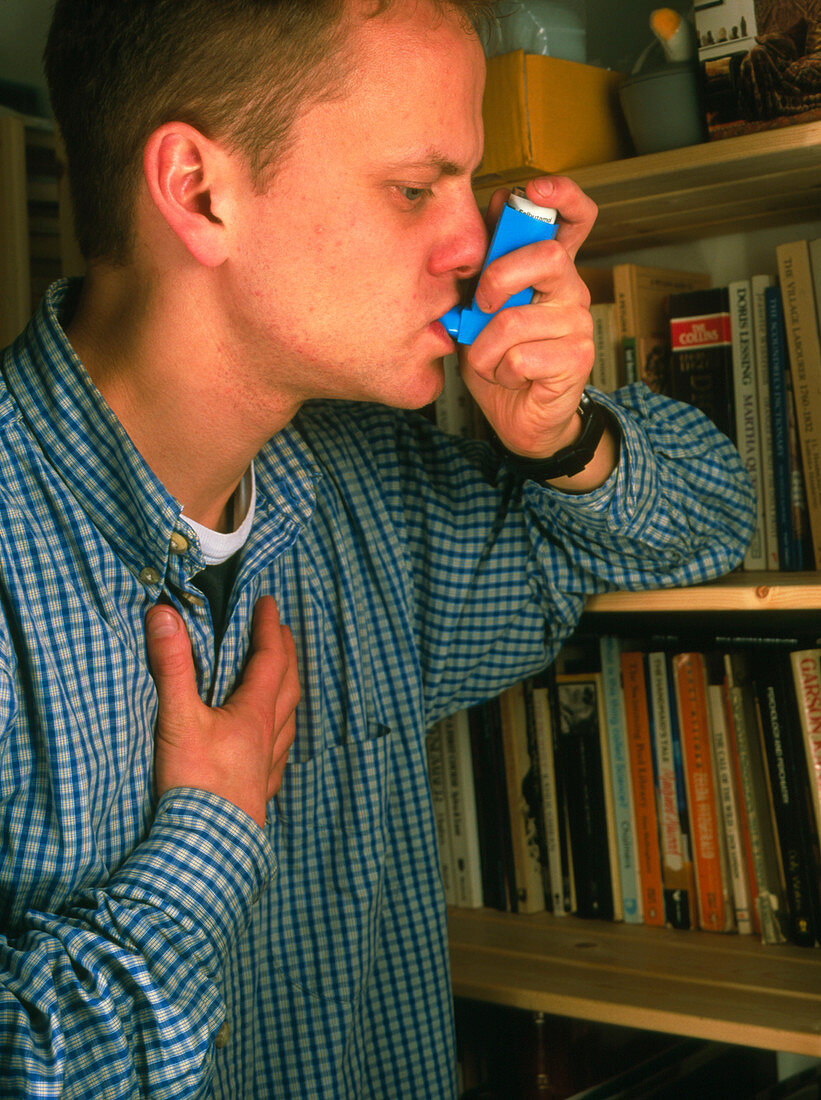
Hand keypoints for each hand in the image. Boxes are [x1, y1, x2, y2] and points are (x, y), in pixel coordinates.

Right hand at [145, 595, 299, 827]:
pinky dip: (280, 735)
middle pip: (288, 685)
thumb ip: (172, 666)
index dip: (270, 627)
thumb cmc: (195, 785)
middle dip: (285, 654)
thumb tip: (164, 615)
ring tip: (284, 681)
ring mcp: (268, 767)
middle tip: (281, 632)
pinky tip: (273, 745)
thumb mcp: (178, 719)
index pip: (271, 659)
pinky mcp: (259, 793)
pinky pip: (280, 754)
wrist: (206, 852)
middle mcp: (270, 737)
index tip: (268, 602)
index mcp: (255, 713)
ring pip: (289, 719)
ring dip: (288, 692)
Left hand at [459, 176, 608, 483]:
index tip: (536, 187)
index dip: (563, 195)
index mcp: (549, 272)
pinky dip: (501, 371)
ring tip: (491, 359)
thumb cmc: (499, 360)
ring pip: (517, 319)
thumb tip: (491, 208)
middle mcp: (570, 290)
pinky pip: (521, 356)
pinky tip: (511, 377)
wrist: (516, 417)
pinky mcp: (577, 359)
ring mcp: (578, 324)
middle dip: (499, 278)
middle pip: (547, 257)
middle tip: (481, 305)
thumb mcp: (479, 307)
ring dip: (486, 347)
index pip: (576, 217)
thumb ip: (485, 265)